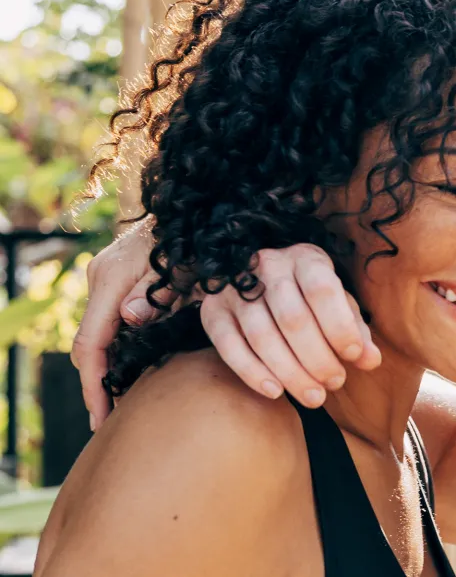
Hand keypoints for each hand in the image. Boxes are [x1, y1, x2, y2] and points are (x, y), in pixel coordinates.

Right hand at [73, 222, 176, 427]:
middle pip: (91, 343)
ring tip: (120, 404)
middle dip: (99, 383)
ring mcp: (105, 279)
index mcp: (112, 281)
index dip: (95, 384)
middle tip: (111, 419)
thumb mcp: (183, 266)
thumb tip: (129, 319)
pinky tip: (130, 372)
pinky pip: (110, 321)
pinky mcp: (116, 280)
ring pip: (100, 334)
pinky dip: (117, 348)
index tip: (102, 416)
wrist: (192, 207)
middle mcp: (100, 280)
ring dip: (109, 367)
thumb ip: (157, 293)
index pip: (92, 344)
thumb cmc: (192, 237)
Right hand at [199, 244, 379, 406]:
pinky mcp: (212, 310)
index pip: (322, 290)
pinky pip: (228, 346)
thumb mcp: (337, 304)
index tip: (355, 356)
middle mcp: (268, 265)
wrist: (259, 281)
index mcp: (305, 258)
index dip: (340, 326)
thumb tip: (372, 360)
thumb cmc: (309, 297)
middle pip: (292, 318)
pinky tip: (276, 392)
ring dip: (290, 372)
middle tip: (334, 383)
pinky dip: (252, 373)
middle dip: (317, 358)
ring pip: (262, 335)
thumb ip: (355, 331)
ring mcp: (234, 287)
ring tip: (314, 397)